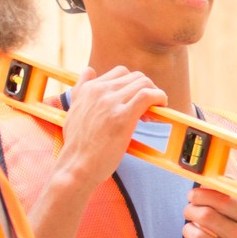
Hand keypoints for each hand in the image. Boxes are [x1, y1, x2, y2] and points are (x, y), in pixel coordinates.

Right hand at [58, 66, 164, 187]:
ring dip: (154, 94)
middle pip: (134, 76)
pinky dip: (160, 97)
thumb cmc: (77, 145)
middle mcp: (98, 91)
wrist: (76, 166)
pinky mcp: (122, 116)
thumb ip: (81, 90)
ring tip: (151, 113)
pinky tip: (162, 107)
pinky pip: (147, 95)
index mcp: (88, 89)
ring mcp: (110, 102)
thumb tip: (89, 71)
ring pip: (143, 83)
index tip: (134, 101)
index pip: (119, 73)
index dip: (132, 85)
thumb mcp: (73, 109)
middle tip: (146, 110)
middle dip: (145, 90)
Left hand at [182, 188, 236, 237]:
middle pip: (206, 216)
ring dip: (187, 230)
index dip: (202, 194)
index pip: (224, 200)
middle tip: (188, 212)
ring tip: (190, 230)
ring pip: (197, 237)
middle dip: (190, 210)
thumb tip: (217, 178)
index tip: (192, 196)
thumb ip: (234, 201)